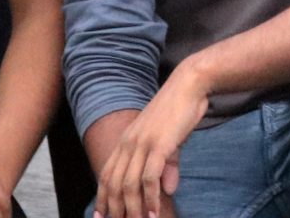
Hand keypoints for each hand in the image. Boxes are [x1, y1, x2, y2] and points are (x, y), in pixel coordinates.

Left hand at [97, 68, 209, 217]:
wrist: (188, 85)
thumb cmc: (178, 111)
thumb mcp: (168, 141)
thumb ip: (166, 166)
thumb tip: (168, 189)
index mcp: (126, 140)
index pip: (107, 174)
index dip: (102, 197)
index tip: (100, 217)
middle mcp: (129, 143)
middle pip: (113, 183)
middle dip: (114, 208)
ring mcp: (142, 144)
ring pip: (129, 184)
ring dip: (133, 209)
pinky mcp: (159, 145)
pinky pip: (149, 178)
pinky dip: (150, 199)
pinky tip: (154, 213)